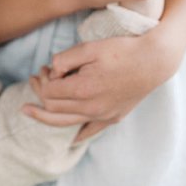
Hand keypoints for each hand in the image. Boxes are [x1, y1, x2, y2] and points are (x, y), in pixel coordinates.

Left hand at [22, 30, 177, 138]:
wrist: (153, 61)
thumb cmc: (121, 50)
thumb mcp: (88, 47)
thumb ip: (64, 59)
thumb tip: (52, 72)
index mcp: (84, 90)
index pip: (49, 94)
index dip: (41, 81)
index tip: (44, 68)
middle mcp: (93, 109)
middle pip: (54, 110)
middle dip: (40, 94)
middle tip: (34, 78)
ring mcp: (104, 116)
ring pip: (67, 123)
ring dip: (48, 114)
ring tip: (32, 108)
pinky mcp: (113, 118)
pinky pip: (90, 131)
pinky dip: (76, 134)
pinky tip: (68, 137)